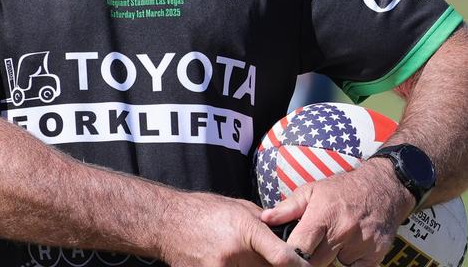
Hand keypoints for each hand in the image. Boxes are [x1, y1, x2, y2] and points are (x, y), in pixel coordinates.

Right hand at [156, 191, 308, 266]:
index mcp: (245, 230)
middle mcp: (234, 254)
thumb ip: (264, 224)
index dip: (300, 266)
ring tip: (251, 259)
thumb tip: (286, 235)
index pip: (282, 257)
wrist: (167, 222)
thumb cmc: (204, 210)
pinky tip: (236, 263)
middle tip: (285, 263)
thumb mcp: (239, 207)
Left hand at [259, 159, 414, 266]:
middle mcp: (342, 230)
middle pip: (315, 263)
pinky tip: (349, 248)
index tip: (286, 255)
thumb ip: (287, 208)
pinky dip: (349, 262)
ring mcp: (361, 244)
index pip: (298, 248)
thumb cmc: (343, 189)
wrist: (383, 187)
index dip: (290, 254)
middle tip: (309, 248)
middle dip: (308, 259)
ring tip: (331, 243)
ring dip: (330, 260)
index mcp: (322, 215)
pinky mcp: (375, 254)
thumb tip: (265, 219)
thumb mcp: (312, 190)